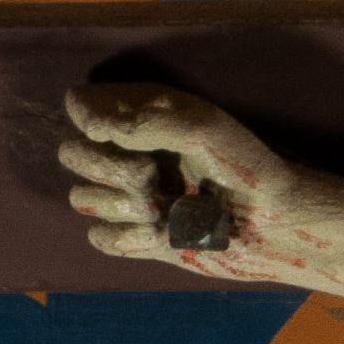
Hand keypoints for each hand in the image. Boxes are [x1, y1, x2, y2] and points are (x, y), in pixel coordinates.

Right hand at [57, 85, 303, 280]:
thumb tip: (88, 123)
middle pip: (70, 153)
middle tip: (150, 173)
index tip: (119, 133)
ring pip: (82, 199)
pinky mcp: (137, 234)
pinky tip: (164, 235)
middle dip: (105, 167)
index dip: (88, 119)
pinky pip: (101, 239)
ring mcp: (130, 195)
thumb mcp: (201, 129)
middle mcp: (127, 152)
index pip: (78, 104)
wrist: (272, 222)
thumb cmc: (244, 166)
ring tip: (165, 207)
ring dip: (123, 205)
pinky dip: (130, 238)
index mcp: (139, 114)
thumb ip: (143, 121)